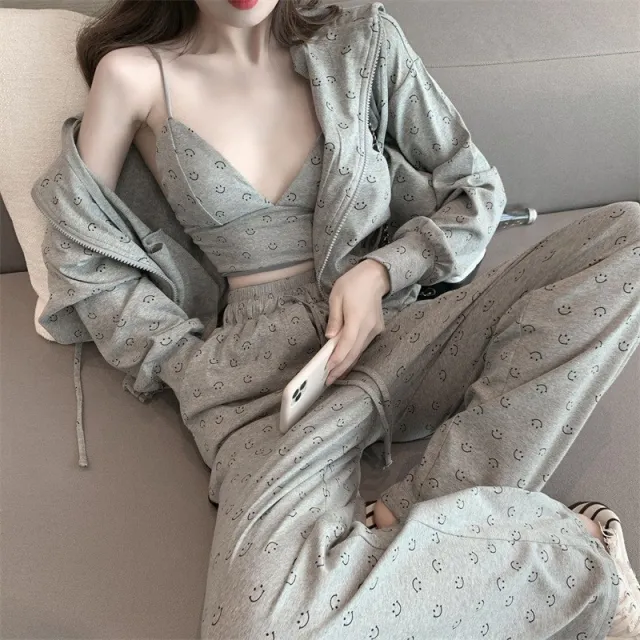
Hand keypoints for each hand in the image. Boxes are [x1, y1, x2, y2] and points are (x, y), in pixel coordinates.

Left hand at [324, 259, 390, 384]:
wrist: (375, 276)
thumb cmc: (353, 283)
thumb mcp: (336, 296)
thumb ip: (334, 319)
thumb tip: (330, 338)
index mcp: (357, 318)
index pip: (346, 344)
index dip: (337, 358)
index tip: (327, 369)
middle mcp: (368, 327)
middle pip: (354, 352)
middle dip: (341, 368)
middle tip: (328, 380)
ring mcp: (375, 329)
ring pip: (360, 351)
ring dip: (347, 364)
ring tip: (334, 375)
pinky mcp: (377, 329)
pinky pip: (364, 345)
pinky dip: (354, 355)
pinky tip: (345, 362)